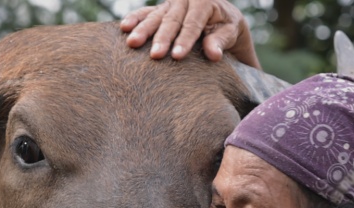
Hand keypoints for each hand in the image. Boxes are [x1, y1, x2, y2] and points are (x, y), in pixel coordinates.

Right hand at [120, 0, 260, 67]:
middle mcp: (185, 0)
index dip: (185, 40)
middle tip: (155, 55)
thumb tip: (214, 55)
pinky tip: (124, 27)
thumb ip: (220, 42)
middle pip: (172, 20)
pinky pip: (146, 13)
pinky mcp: (161, 9)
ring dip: (143, 30)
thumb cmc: (226, 27)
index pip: (193, 24)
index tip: (176, 56)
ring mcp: (171, 4)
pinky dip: (135, 19)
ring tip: (132, 43)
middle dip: (162, 38)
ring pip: (156, 17)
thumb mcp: (229, 33)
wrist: (220, 16)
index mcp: (204, 2)